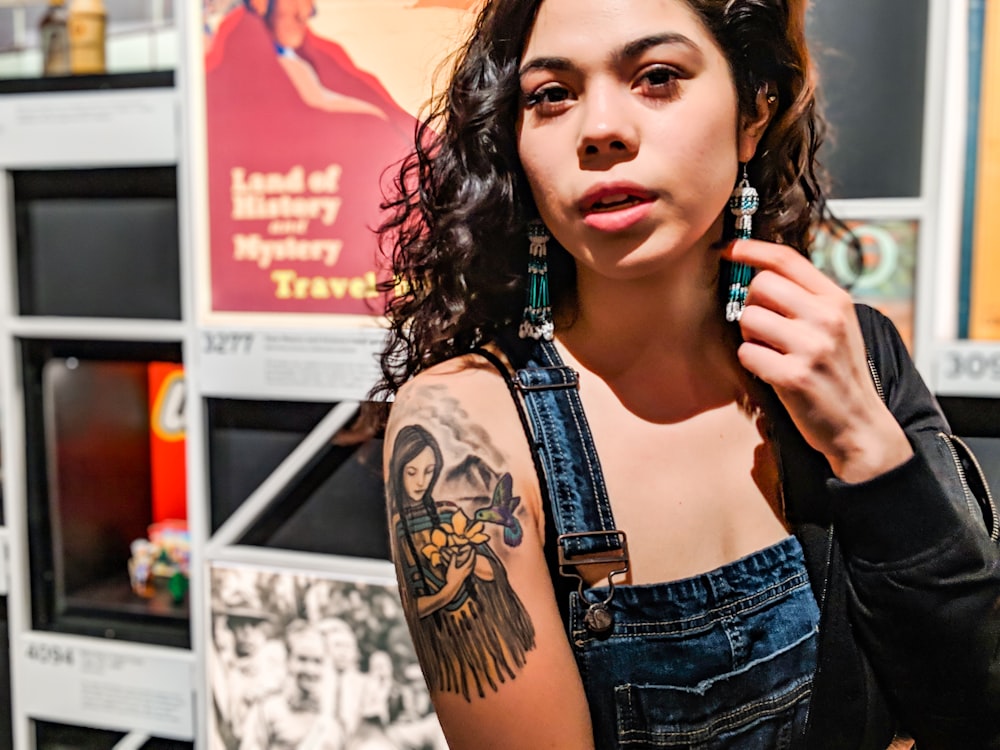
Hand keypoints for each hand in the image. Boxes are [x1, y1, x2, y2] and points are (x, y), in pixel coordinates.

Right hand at [442, 545, 475, 586]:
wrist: (452, 588)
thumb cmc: (451, 578)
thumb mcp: (451, 568)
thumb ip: (453, 560)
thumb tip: (454, 553)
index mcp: (465, 569)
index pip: (470, 560)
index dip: (472, 554)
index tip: (473, 549)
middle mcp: (467, 571)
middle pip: (473, 563)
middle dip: (474, 557)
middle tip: (474, 552)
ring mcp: (466, 574)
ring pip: (472, 566)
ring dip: (473, 561)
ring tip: (472, 557)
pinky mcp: (465, 576)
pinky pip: (470, 569)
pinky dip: (471, 565)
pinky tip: (469, 565)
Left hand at [724, 239, 912, 482]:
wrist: (859, 425)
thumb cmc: (840, 374)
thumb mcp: (837, 326)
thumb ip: (806, 298)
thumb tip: (761, 272)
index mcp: (836, 301)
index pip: (786, 259)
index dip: (751, 249)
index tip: (729, 249)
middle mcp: (826, 318)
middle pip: (760, 284)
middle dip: (751, 303)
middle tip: (763, 327)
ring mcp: (811, 347)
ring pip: (748, 318)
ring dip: (750, 335)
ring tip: (772, 352)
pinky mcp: (793, 376)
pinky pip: (746, 353)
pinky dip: (752, 362)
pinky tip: (771, 372)